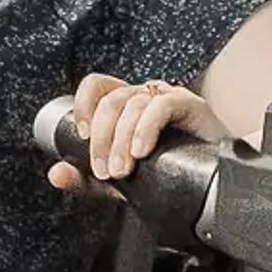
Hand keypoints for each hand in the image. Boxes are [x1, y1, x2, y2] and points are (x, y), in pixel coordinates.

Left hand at [47, 72, 227, 192]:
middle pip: (111, 101)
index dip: (84, 104)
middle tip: (105, 171)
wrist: (215, 185)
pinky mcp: (190, 105)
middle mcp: (144, 97)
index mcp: (125, 106)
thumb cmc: (168, 175)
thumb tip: (57, 174)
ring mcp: (168, 98)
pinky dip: (145, 129)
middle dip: (102, 139)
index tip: (81, 135)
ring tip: (123, 170)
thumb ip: (87, 180)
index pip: (97, 85)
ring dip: (121, 141)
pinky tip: (142, 151)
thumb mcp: (120, 183)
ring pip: (132, 104)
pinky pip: (161, 105)